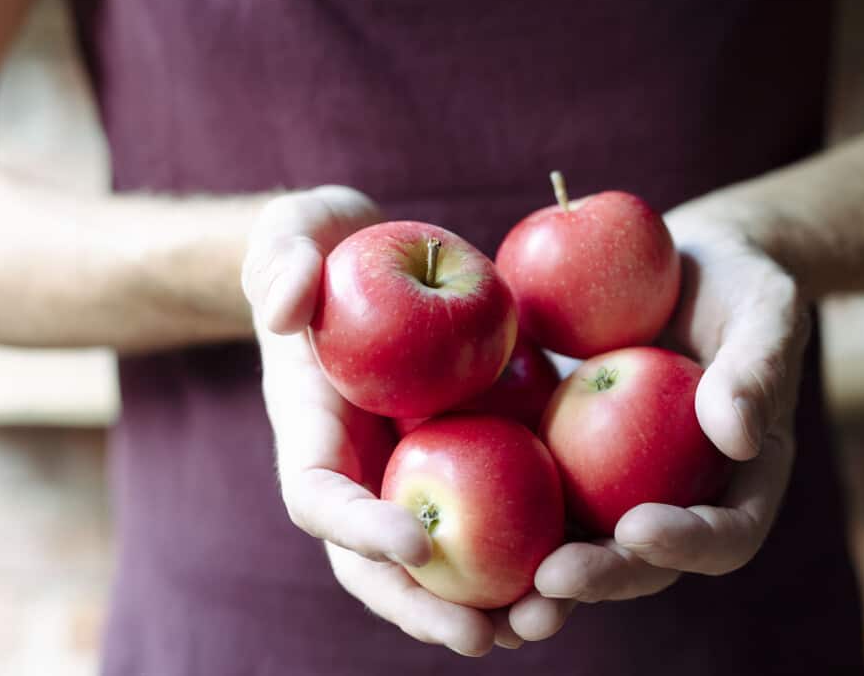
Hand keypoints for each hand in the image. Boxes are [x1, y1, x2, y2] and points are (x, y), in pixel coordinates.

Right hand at [242, 187, 568, 654]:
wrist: (375, 258)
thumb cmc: (331, 244)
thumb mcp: (297, 229)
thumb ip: (282, 257)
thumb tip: (286, 308)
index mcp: (314, 429)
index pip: (318, 497)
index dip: (358, 529)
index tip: (416, 545)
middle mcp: (361, 467)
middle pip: (376, 564)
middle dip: (422, 606)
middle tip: (481, 636)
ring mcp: (414, 470)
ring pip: (442, 560)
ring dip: (487, 601)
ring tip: (545, 623)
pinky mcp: (468, 457)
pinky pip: (496, 514)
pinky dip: (529, 550)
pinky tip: (581, 569)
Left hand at [533, 194, 809, 603]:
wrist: (679, 264)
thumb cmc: (739, 283)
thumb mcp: (766, 308)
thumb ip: (757, 367)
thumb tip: (736, 436)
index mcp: (740, 479)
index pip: (725, 533)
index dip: (687, 543)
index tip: (638, 527)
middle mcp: (678, 496)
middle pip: (644, 559)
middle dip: (600, 577)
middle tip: (550, 580)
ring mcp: (619, 484)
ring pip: (584, 542)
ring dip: (542, 574)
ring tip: (498, 592)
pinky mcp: (568, 458)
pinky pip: (538, 489)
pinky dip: (502, 510)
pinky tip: (455, 514)